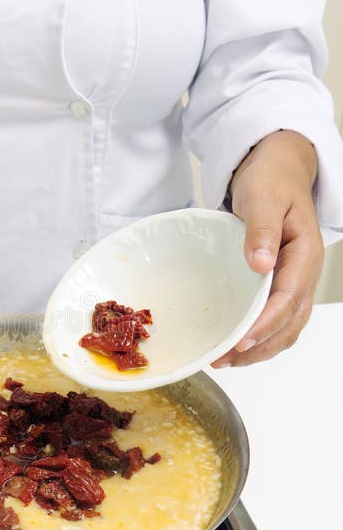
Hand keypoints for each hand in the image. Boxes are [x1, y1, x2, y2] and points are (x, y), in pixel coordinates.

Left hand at [211, 130, 322, 367]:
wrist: (277, 169)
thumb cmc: (271, 181)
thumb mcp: (262, 198)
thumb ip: (262, 231)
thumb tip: (262, 264)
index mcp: (305, 254)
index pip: (288, 299)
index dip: (266, 325)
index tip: (241, 341)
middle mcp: (305, 273)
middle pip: (290, 323)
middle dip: (260, 347)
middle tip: (224, 359)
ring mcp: (295, 281)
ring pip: (286, 327)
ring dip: (259, 349)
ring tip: (225, 360)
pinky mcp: (282, 284)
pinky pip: (277, 319)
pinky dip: (260, 337)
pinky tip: (236, 345)